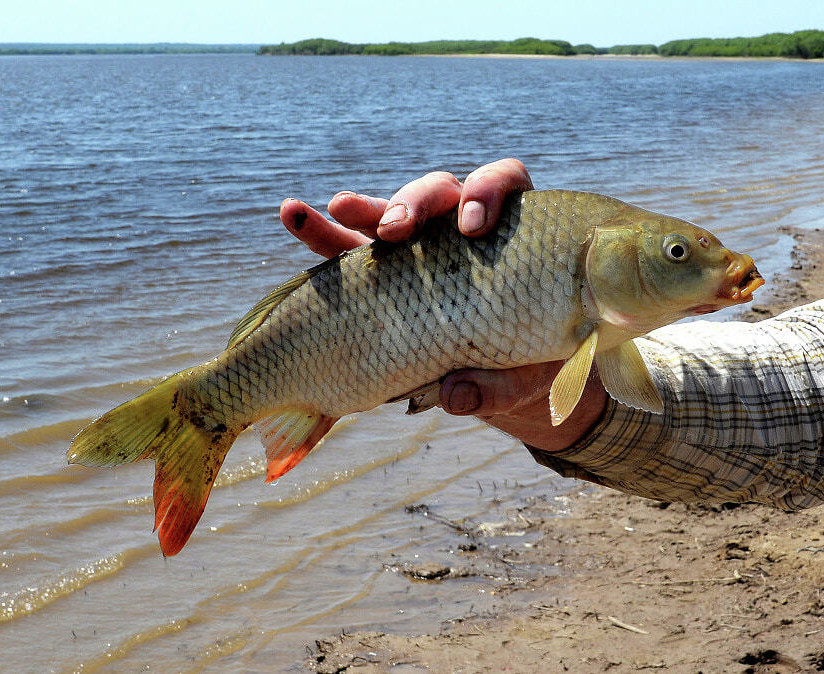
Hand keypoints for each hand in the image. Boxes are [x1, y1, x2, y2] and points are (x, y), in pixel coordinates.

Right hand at [279, 159, 605, 450]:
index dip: (489, 191)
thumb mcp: (524, 379)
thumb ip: (497, 388)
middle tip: (397, 229)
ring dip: (364, 209)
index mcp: (512, 233)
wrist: (502, 380)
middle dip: (416, 204)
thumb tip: (454, 396)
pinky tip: (293, 215)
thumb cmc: (530, 365)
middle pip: (440, 192)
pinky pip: (345, 247)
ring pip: (390, 213)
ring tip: (338, 208)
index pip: (504, 183)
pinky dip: (319, 231)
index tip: (472, 226)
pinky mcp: (380, 272)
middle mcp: (462, 229)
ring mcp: (418, 248)